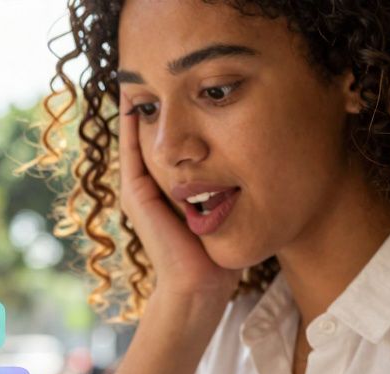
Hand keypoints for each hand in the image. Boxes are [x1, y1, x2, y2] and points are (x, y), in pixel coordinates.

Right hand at [119, 90, 241, 303]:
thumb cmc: (218, 255)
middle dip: (156, 104)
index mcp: (169, 188)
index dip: (175, 113)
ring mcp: (138, 189)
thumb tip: (258, 161)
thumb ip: (228, 186)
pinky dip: (131, 124)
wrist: (199, 287)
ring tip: (147, 76)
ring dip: (141, 107)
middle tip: (164, 71)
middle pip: (149, 134)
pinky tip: (137, 100)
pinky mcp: (135, 193)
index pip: (168, 142)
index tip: (187, 86)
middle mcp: (149, 186)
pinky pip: (131, 148)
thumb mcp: (226, 209)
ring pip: (137, 137)